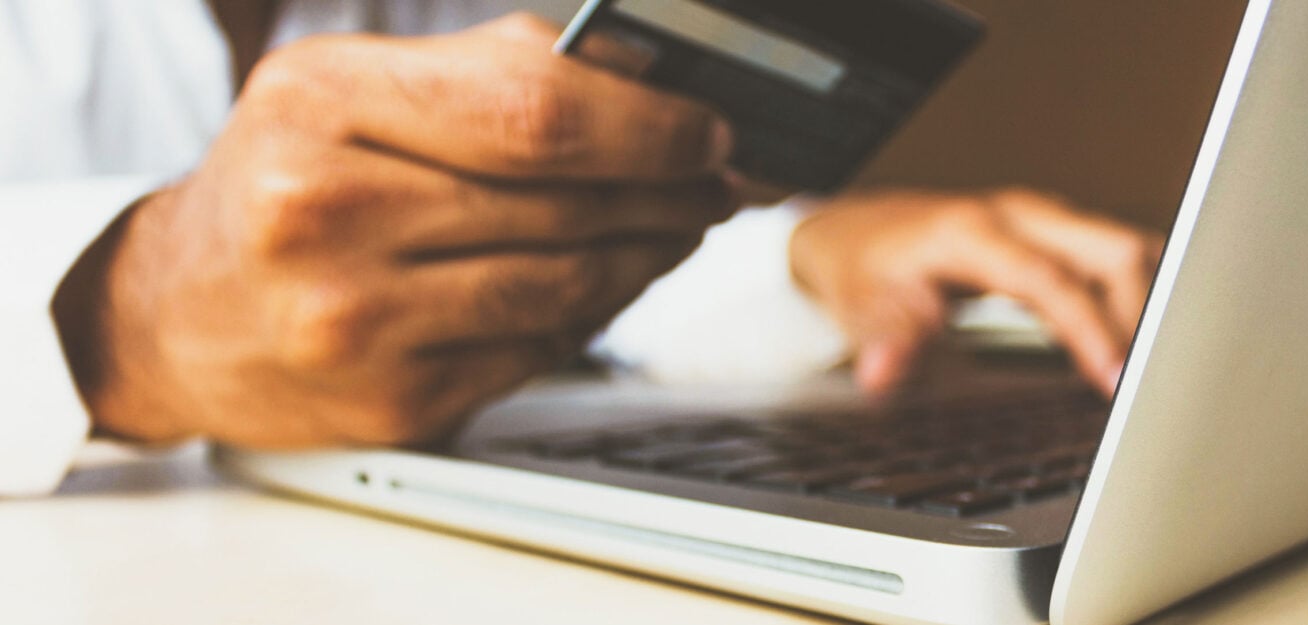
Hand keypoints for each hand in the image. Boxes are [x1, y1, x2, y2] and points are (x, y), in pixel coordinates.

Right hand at [55, 14, 736, 447]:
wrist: (179, 312)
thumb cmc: (281, 185)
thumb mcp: (352, 90)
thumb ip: (491, 73)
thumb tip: (647, 78)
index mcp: (322, 102)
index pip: (533, 110)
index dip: (648, 123)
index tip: (707, 129)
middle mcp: (326, 212)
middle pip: (563, 199)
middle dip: (669, 190)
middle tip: (714, 183)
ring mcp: (356, 320)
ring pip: (566, 284)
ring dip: (646, 254)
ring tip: (673, 229)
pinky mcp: (392, 400)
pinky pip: (537, 349)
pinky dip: (590, 314)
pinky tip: (603, 284)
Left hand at [789, 189, 1163, 395]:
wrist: (855, 231)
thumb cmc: (862, 266)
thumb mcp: (860, 305)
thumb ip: (885, 338)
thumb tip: (882, 373)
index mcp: (973, 230)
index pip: (1052, 279)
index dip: (1090, 329)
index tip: (1115, 379)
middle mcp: (1017, 214)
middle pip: (1112, 250)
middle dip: (1144, 314)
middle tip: (1153, 382)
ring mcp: (1041, 219)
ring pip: (1124, 248)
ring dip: (1150, 303)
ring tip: (1161, 368)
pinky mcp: (1053, 233)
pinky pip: (1114, 257)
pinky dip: (1138, 295)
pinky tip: (1144, 340)